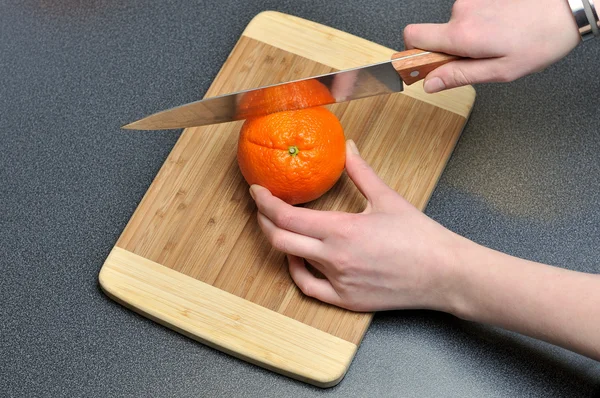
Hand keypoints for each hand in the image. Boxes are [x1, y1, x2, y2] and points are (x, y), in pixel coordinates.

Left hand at [249, 140, 467, 311]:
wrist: (444, 273)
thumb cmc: (419, 236)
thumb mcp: (387, 198)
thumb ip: (361, 171)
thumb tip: (348, 148)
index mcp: (341, 230)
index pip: (287, 216)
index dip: (265, 203)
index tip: (257, 191)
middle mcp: (333, 258)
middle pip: (280, 240)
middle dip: (264, 221)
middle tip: (263, 208)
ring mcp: (338, 282)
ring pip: (292, 263)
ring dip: (280, 244)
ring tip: (280, 229)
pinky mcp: (346, 300)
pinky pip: (310, 288)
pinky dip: (297, 272)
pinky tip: (298, 260)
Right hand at [403, 0, 580, 92]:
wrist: (568, 9)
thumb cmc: (540, 40)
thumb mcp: (499, 71)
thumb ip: (459, 76)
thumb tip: (430, 83)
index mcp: (461, 35)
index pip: (412, 37)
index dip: (411, 52)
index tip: (422, 65)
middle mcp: (462, 12)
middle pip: (435, 35)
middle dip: (449, 50)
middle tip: (478, 59)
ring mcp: (472, 0)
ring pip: (455, 26)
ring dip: (469, 38)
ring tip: (498, 43)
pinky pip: (469, 15)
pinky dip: (480, 25)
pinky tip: (503, 30)